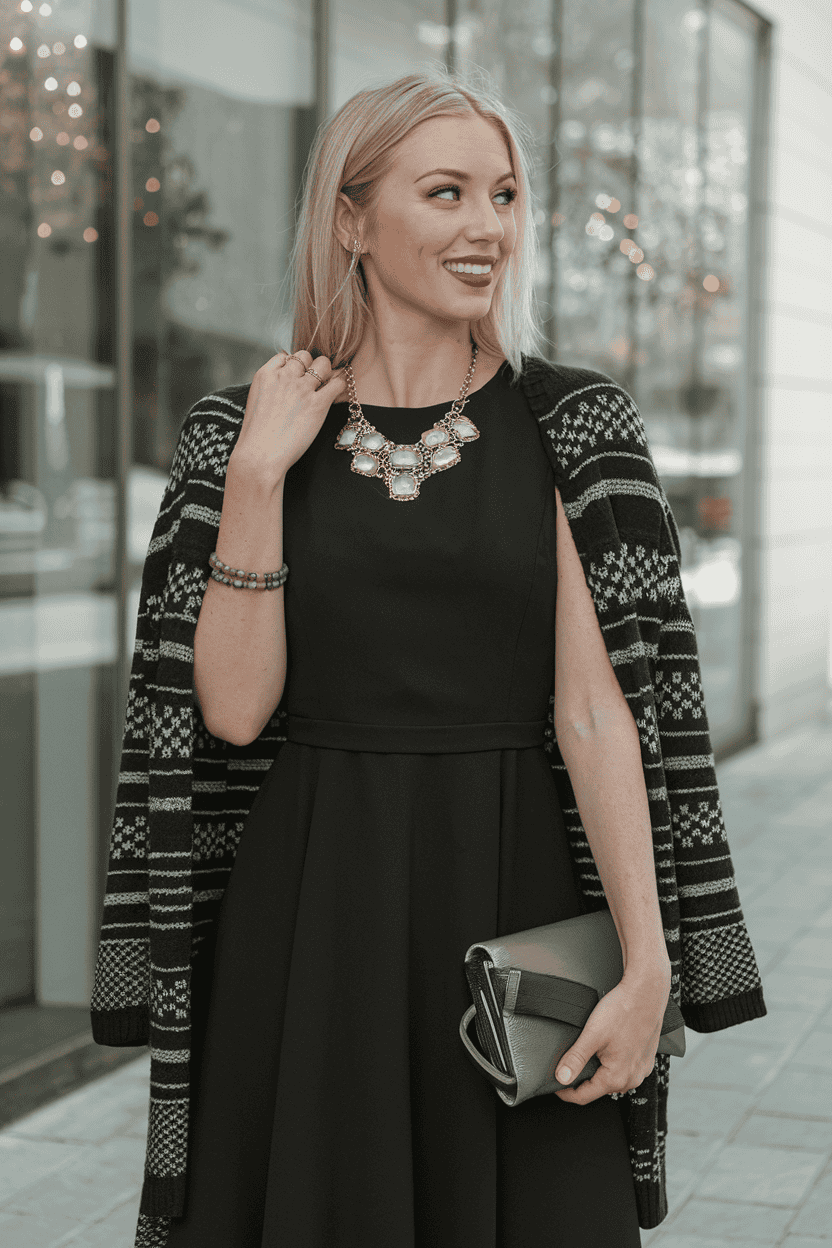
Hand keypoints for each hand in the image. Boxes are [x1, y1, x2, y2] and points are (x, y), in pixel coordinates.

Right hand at [231, 348, 347, 483]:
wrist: (260, 455)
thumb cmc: (257, 437)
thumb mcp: (255, 403)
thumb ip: (269, 389)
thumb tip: (283, 388)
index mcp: (265, 375)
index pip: (285, 356)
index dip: (293, 366)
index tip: (296, 378)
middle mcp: (284, 377)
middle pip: (305, 356)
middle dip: (310, 366)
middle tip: (313, 382)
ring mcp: (301, 389)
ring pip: (323, 364)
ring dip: (327, 373)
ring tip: (326, 386)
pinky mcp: (318, 404)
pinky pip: (337, 383)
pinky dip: (339, 386)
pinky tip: (336, 395)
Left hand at [553, 961, 671, 1104]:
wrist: (646, 992)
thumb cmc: (623, 1010)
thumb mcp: (592, 1035)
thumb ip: (575, 1059)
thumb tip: (561, 1078)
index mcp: (617, 1077)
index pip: (584, 1096)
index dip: (565, 1092)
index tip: (555, 1086)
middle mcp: (632, 1078)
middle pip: (599, 1088)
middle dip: (582, 1080)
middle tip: (568, 1066)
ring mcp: (641, 1069)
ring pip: (612, 1078)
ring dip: (599, 1071)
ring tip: (588, 1054)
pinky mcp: (646, 1058)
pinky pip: (625, 1068)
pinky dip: (613, 1062)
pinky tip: (608, 1047)